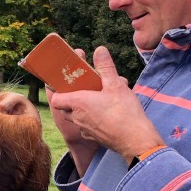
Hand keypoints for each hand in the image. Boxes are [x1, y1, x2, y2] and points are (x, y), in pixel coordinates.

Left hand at [49, 46, 163, 165]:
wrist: (135, 140)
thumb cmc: (124, 113)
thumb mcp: (116, 84)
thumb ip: (105, 67)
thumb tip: (100, 50)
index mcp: (78, 103)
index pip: (55, 98)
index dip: (57, 90)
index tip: (64, 83)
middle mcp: (77, 118)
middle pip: (65, 107)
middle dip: (71, 98)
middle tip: (82, 88)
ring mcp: (85, 129)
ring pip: (77, 117)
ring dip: (83, 108)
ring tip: (98, 99)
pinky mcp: (94, 137)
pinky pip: (87, 126)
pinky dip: (92, 119)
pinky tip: (106, 113)